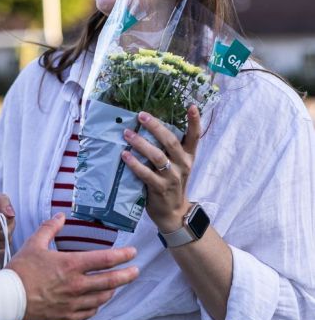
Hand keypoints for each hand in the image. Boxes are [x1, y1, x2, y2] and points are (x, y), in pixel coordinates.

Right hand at [0, 189, 15, 272]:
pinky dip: (2, 245)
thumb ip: (1, 200)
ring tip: (0, 228)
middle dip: (9, 227)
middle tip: (6, 221)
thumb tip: (11, 214)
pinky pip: (0, 253)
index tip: (5, 213)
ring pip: (2, 243)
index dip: (7, 217)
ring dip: (7, 236)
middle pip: (2, 234)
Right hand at [9, 214, 138, 319]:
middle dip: (126, 276)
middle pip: (110, 281)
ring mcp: (73, 303)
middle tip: (136, 271)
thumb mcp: (34, 244)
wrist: (8, 298)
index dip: (122, 255)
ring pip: (102, 298)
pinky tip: (97, 301)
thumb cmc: (20, 270)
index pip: (104, 260)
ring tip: (116, 285)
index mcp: (70, 265)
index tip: (132, 253)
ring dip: (112, 290)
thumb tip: (61, 216)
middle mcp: (76, 285)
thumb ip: (49, 228)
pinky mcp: (67, 316)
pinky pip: (89, 312)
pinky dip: (96, 305)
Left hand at [121, 104, 201, 231]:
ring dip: (141, 144)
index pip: (195, 137)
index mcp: (188, 156)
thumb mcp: (175, 164)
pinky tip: (125, 155)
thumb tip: (145, 125)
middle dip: (156, 127)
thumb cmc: (170, 182)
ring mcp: (172, 177)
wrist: (173, 212)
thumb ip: (166, 148)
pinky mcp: (160, 188)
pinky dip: (134, 164)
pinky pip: (146, 174)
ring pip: (157, 157)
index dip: (195, 122)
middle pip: (171, 142)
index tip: (192, 106)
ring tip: (127, 134)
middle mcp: (183, 164)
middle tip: (141, 115)